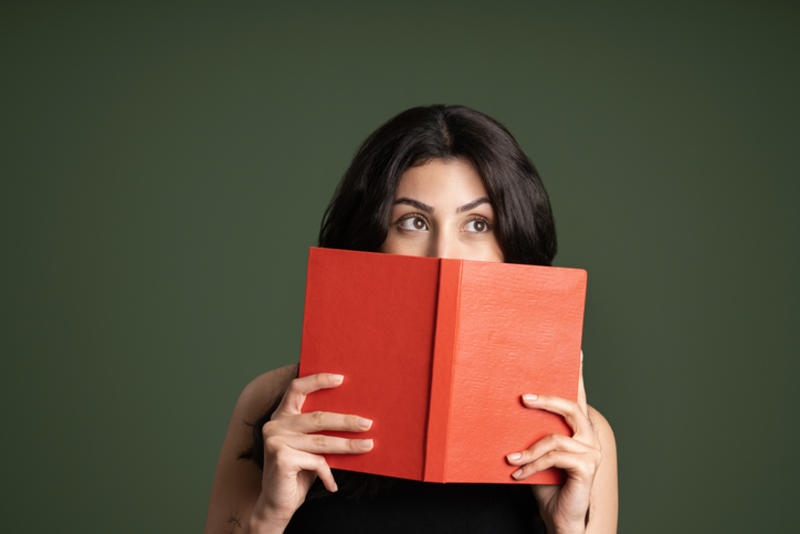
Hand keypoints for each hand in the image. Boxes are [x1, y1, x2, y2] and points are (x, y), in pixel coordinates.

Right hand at [250, 372, 374, 527]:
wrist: (276, 505)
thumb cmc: (298, 473)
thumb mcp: (310, 448)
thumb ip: (320, 432)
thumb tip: (356, 419)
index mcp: (281, 416)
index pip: (296, 388)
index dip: (318, 380)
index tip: (341, 379)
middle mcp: (275, 425)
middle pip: (318, 417)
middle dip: (346, 420)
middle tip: (367, 423)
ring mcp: (275, 440)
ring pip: (321, 441)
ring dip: (348, 445)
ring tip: (367, 446)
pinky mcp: (280, 457)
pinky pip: (316, 462)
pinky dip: (328, 474)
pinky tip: (333, 485)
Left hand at [505, 351, 601, 533]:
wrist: (559, 517)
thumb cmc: (546, 483)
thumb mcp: (536, 452)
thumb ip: (532, 432)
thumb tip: (509, 408)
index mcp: (579, 428)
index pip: (579, 396)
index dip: (579, 374)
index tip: (578, 350)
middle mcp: (590, 436)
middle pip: (571, 407)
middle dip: (546, 400)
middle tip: (523, 398)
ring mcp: (591, 451)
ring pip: (555, 438)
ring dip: (528, 450)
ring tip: (510, 459)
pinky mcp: (587, 467)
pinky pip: (554, 457)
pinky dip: (532, 465)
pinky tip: (518, 474)